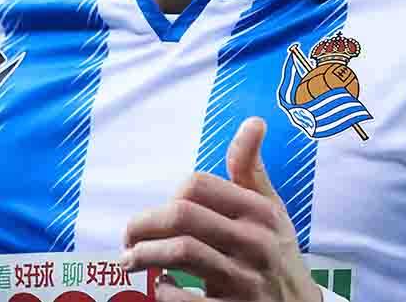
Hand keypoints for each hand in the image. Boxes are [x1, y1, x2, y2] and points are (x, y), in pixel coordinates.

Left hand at [121, 117, 321, 301]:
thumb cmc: (278, 253)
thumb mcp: (272, 209)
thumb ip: (252, 169)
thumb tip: (254, 121)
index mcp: (260, 211)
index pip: (199, 185)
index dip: (169, 196)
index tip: (157, 213)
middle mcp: (254, 241)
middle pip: (183, 215)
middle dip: (144, 224)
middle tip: (128, 238)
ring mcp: (244, 279)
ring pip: (181, 252)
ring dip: (145, 255)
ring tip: (131, 261)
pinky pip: (185, 298)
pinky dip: (164, 292)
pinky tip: (161, 287)